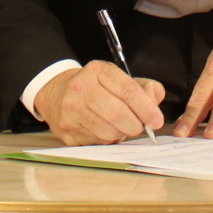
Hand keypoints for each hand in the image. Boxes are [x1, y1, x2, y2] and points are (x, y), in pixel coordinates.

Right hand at [35, 61, 164, 144]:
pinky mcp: (67, 131)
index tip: (156, 120)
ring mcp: (71, 110)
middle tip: (140, 127)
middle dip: (136, 125)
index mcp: (97, 71)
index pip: (128, 90)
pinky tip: (105, 130)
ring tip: (121, 127)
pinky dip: (108, 139)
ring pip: (108, 131)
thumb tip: (154, 102)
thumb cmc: (95, 88)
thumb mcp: (118, 79)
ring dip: (122, 134)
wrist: (56, 94)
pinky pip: (97, 142)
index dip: (146, 108)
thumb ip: (143, 88)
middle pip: (118, 113)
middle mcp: (81, 88)